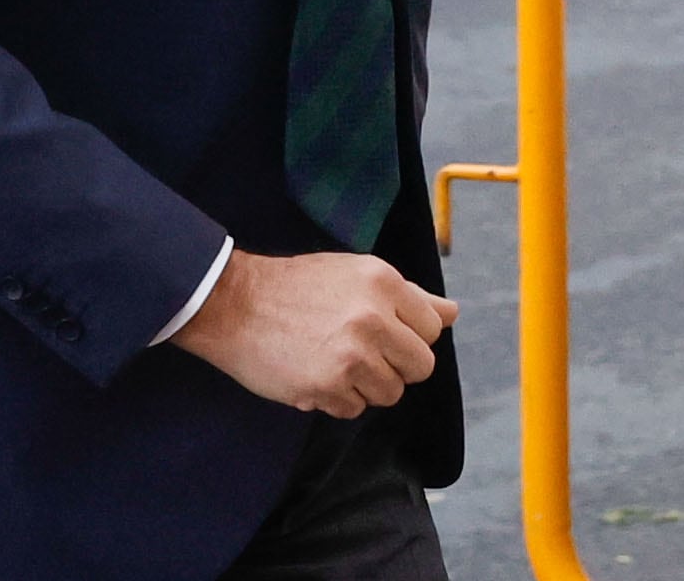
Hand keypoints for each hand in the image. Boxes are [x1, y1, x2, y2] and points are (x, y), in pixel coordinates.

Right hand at [170, 250, 457, 418]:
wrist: (231, 303)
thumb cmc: (294, 287)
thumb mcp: (354, 274)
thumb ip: (407, 296)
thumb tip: (452, 313)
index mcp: (383, 282)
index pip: (432, 328)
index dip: (407, 334)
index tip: (378, 331)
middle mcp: (373, 317)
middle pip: (420, 366)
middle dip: (394, 365)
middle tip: (358, 352)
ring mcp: (351, 354)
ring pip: (391, 392)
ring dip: (365, 385)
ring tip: (332, 361)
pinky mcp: (327, 385)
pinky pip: (355, 409)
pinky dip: (337, 399)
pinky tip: (313, 373)